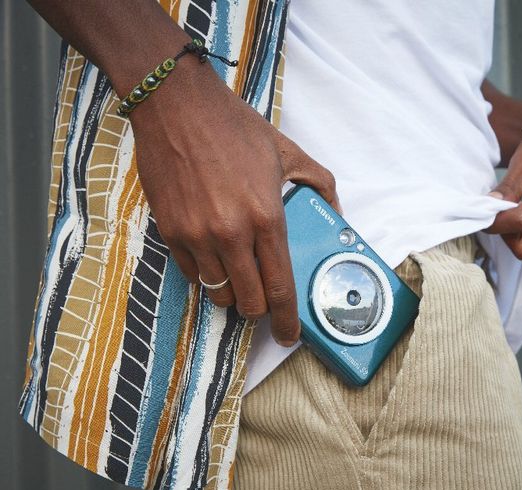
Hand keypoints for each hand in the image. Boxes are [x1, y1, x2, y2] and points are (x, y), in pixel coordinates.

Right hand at [129, 62, 337, 345]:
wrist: (175, 105)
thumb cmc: (233, 128)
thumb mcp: (288, 151)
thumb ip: (319, 183)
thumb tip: (335, 211)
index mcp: (266, 218)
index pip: (280, 288)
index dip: (287, 321)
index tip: (289, 336)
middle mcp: (231, 234)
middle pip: (248, 302)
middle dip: (260, 307)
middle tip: (264, 296)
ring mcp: (197, 236)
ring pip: (218, 293)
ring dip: (232, 291)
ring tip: (239, 271)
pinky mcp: (170, 232)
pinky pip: (192, 274)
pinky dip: (206, 273)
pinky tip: (214, 254)